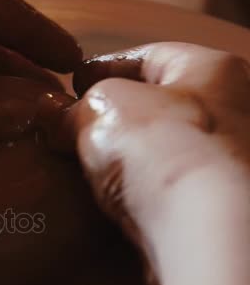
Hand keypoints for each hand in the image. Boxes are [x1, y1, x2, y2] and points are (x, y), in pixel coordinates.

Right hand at [59, 42, 249, 284]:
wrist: (205, 228)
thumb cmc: (162, 147)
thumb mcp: (101, 108)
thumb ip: (73, 107)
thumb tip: (52, 116)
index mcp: (213, 69)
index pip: (149, 56)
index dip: (104, 66)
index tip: (73, 83)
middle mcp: (234, 111)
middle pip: (159, 104)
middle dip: (114, 115)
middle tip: (74, 126)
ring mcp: (230, 162)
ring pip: (165, 148)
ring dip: (126, 155)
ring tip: (85, 165)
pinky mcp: (218, 205)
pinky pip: (170, 187)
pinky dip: (140, 188)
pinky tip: (111, 197)